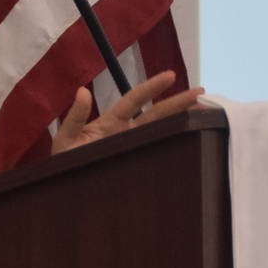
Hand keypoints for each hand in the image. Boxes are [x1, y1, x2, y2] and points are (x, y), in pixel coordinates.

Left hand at [50, 70, 206, 157]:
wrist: (65, 191)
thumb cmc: (63, 165)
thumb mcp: (66, 140)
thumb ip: (74, 118)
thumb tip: (83, 91)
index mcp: (110, 123)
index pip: (134, 100)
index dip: (151, 87)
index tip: (171, 75)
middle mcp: (126, 133)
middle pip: (156, 114)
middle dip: (177, 102)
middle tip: (200, 92)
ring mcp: (133, 148)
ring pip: (161, 131)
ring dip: (181, 121)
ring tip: (204, 113)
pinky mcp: (137, 165)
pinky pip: (158, 154)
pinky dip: (175, 146)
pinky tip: (191, 142)